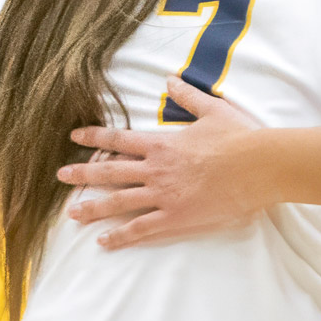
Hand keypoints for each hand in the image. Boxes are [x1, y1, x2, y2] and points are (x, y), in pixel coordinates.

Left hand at [63, 78, 271, 247]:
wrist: (259, 166)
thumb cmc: (239, 137)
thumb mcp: (212, 109)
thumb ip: (187, 96)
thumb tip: (169, 78)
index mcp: (162, 143)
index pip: (119, 139)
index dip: (95, 137)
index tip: (75, 136)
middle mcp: (156, 169)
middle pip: (111, 172)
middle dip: (83, 173)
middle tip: (61, 175)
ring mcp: (164, 195)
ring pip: (119, 202)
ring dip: (93, 207)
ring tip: (72, 213)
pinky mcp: (176, 217)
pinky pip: (142, 228)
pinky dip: (121, 236)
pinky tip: (104, 241)